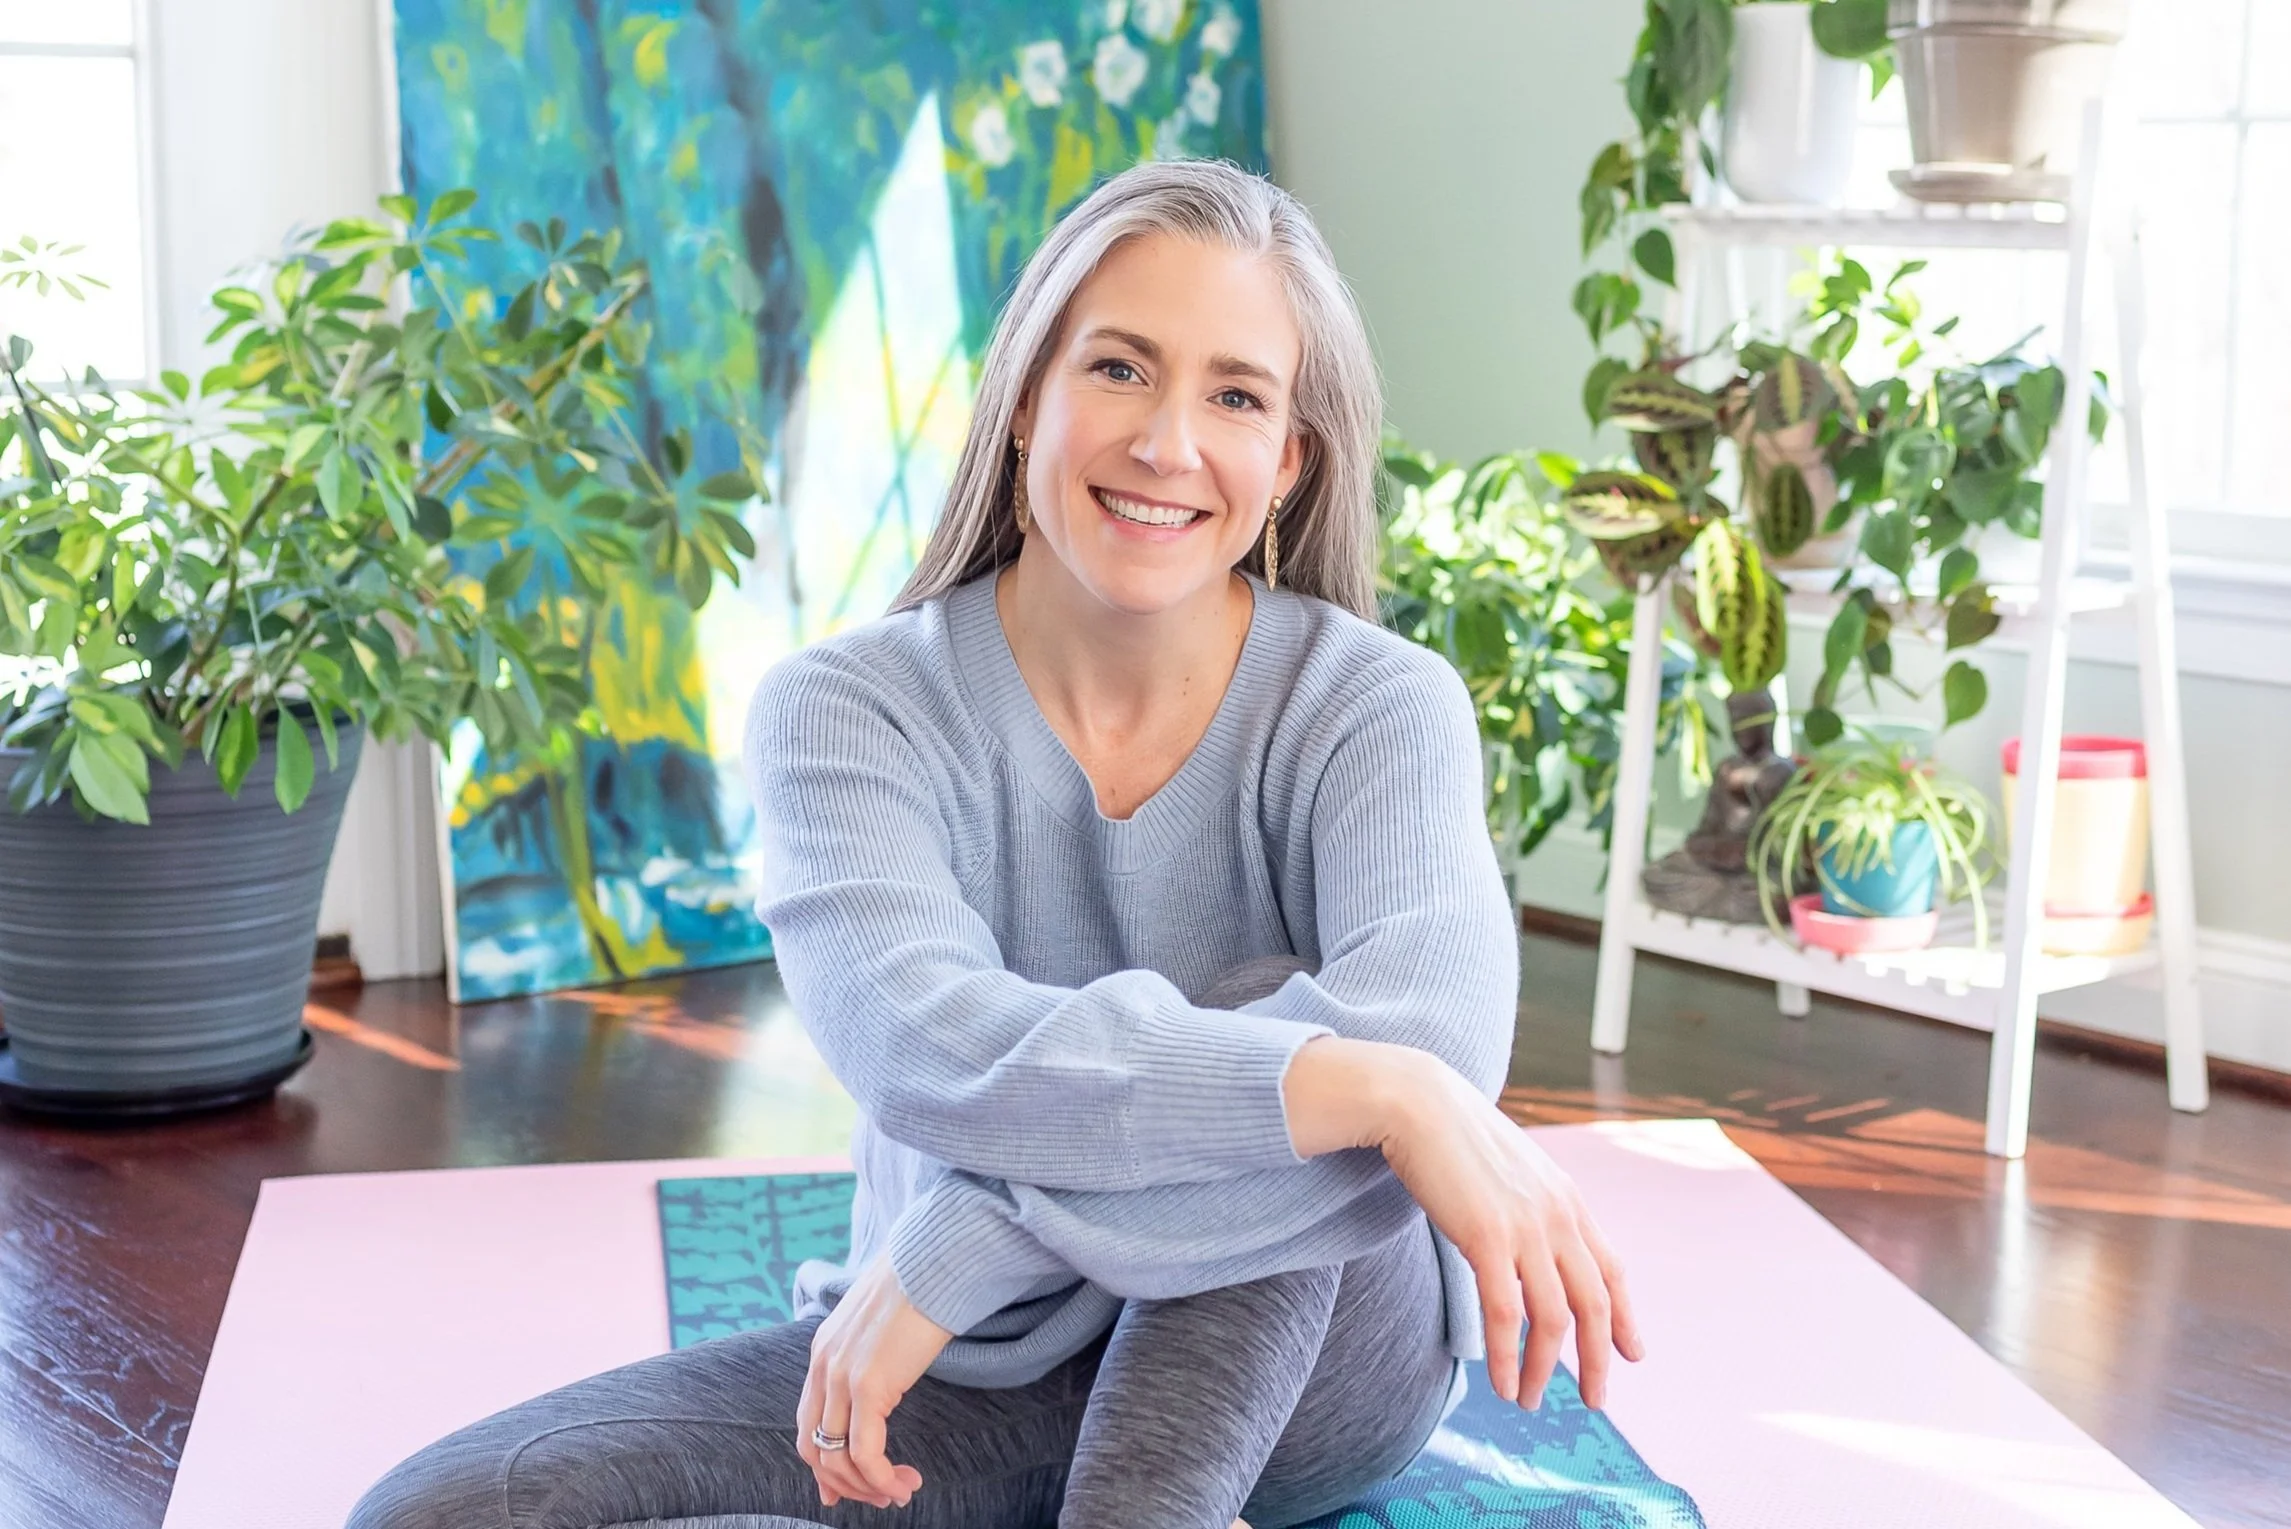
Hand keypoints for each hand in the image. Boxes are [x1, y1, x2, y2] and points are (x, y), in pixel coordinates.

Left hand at [795, 1253, 952, 1510]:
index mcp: (824, 1351)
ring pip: (837, 1458)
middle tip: (880, 1495)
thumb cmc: (920, 1288)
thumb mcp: (881, 1328)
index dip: (825, 1463)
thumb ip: (870, 1357)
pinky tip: (903, 1481)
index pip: (808, 1423)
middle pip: (814, 1448)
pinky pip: (865, 1452)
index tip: (848, 1487)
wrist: (935, 1260)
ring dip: (868, 1486)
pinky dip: (881, 1477)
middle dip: (845, 1483)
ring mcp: (842, 1376)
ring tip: (900, 1490)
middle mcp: (824, 1366)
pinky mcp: (869, 1384)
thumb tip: (882, 1387)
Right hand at [1284, 1039, 1644, 1410]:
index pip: (1610, 1269)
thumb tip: (1532, 1238)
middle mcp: (1558, 1216)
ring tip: (1527, 1399)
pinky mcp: (1487, 1237)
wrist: (1417, 1101)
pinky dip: (1507, 1355)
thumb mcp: (1512, 1169)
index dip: (1625, 1316)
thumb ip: (1532, 1203)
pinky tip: (1500, 1383)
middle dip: (1598, 1359)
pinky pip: (1506, 1313)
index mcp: (1567, 1199)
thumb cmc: (1454, 1134)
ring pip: (1552, 1318)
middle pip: (1594, 1304)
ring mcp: (1526, 1227)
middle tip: (1594, 1398)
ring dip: (1542, 1368)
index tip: (1632, 1352)